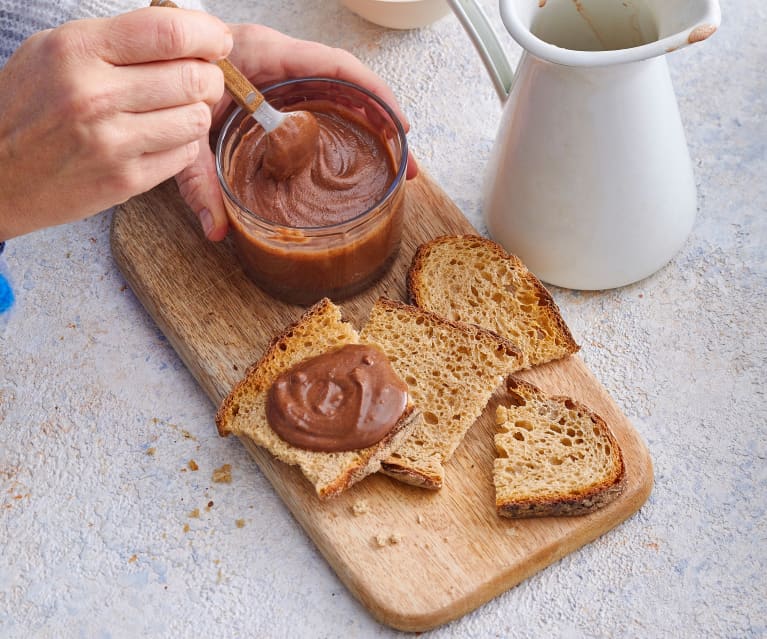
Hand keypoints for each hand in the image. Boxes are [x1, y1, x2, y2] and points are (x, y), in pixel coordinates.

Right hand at [0, 7, 231, 240]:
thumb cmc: (28, 107)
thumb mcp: (55, 52)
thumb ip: (115, 40)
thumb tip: (182, 34)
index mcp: (78, 50)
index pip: (168, 31)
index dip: (207, 35)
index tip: (217, 42)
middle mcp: (96, 95)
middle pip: (194, 78)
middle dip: (210, 78)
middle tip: (202, 81)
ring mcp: (112, 142)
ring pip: (196, 120)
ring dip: (197, 114)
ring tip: (176, 111)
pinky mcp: (125, 180)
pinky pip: (183, 156)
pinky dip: (182, 145)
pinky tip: (160, 139)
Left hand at [175, 23, 418, 241]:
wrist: (147, 61)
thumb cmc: (167, 79)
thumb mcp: (185, 136)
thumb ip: (197, 180)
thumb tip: (217, 230)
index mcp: (263, 54)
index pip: (333, 65)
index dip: (373, 94)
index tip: (398, 125)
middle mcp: (280, 61)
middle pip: (348, 85)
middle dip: (383, 121)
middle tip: (405, 163)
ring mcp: (282, 76)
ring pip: (340, 94)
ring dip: (371, 125)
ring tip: (393, 163)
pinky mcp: (278, 90)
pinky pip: (322, 102)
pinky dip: (346, 125)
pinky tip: (357, 154)